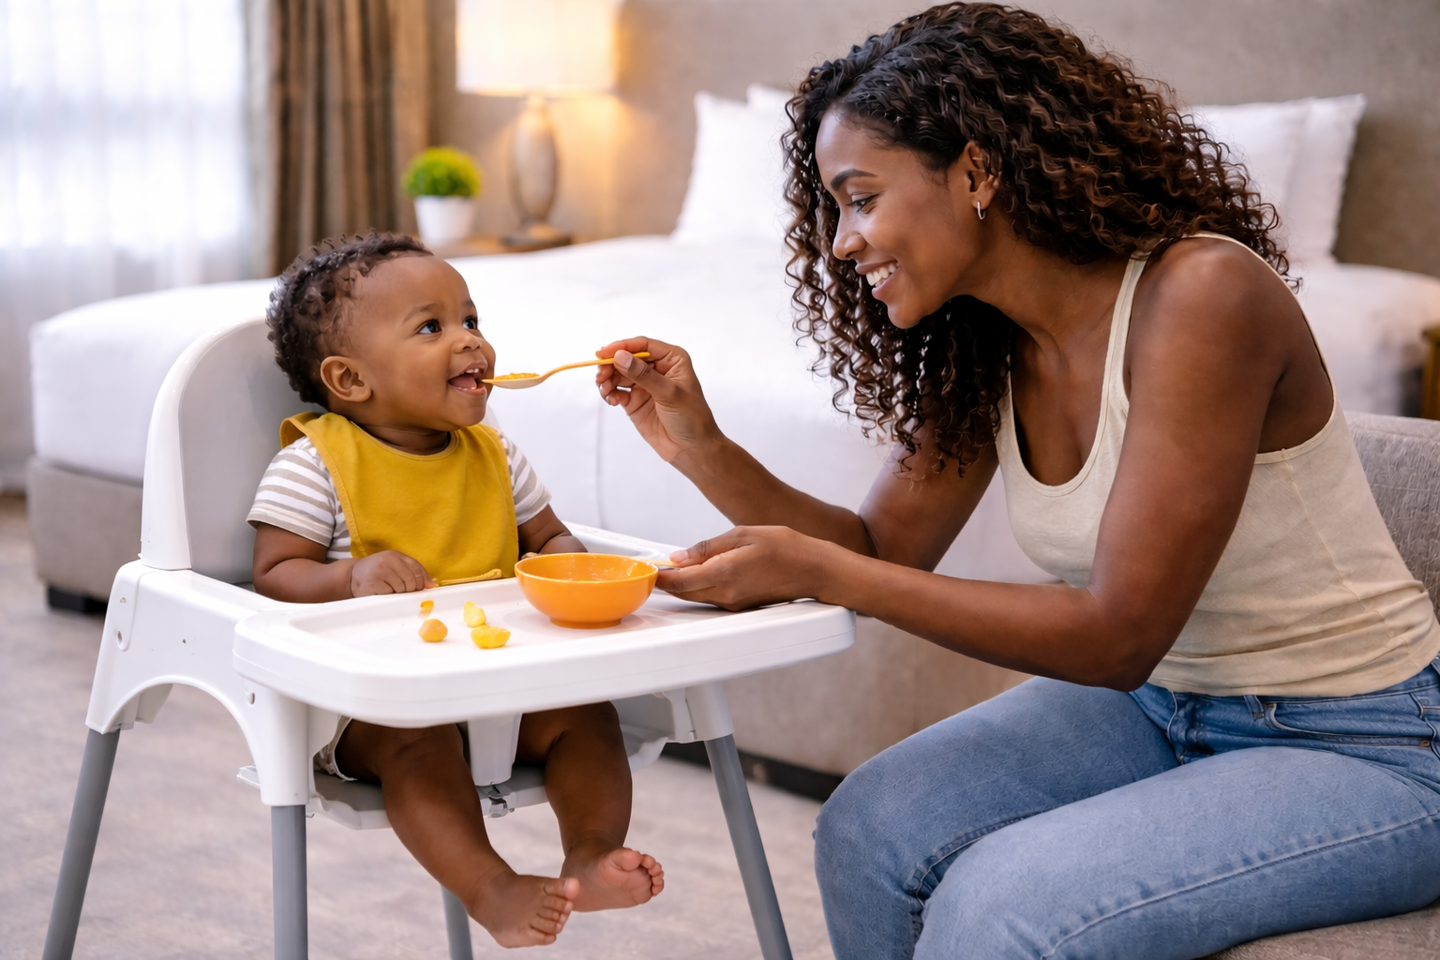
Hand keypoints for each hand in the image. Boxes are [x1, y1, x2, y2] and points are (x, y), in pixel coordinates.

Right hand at [349, 550, 433, 596]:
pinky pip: (390, 594)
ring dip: (398, 594)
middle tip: (401, 591)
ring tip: (388, 589)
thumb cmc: (378, 573)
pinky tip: (381, 592)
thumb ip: (414, 573)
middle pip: (411, 580)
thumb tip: (431, 585)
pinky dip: (388, 597)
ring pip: (402, 588)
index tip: (418, 589)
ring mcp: (379, 570)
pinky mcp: (372, 582)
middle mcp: (387, 560)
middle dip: (409, 590)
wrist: (352, 575)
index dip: (421, 582)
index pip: (417, 570)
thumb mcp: (396, 567)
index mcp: (395, 555)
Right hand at [594, 337, 722, 464]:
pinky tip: (612, 400)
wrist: (692, 449)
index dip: (622, 347)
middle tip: (600, 376)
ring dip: (608, 380)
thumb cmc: (691, 417)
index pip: (643, 345)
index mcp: (672, 359)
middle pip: (627, 358)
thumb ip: (643, 375)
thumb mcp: (669, 393)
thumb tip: (620, 356)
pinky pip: (617, 391)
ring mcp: (645, 385)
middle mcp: (657, 368)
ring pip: (619, 374)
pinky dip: (610, 393)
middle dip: (611, 365)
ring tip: (605, 390)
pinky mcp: (635, 401)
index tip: (603, 353)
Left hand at [656, 526, 833, 609]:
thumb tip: (680, 557)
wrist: (815, 570)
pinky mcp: (740, 606)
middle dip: (667, 581)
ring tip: (676, 567)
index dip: (658, 576)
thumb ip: (708, 547)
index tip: (647, 568)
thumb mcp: (743, 534)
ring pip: (696, 596)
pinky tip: (702, 573)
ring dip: (683, 584)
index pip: (678, 581)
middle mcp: (726, 594)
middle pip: (683, 592)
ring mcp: (733, 603)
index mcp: (724, 574)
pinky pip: (711, 598)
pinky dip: (700, 587)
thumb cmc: (786, 548)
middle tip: (656, 567)